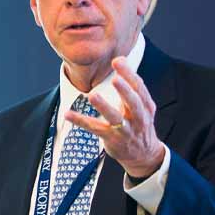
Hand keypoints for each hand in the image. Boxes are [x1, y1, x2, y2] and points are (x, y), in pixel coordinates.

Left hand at [65, 57, 165, 177]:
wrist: (144, 156)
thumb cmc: (139, 124)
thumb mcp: (142, 106)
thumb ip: (130, 84)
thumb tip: (120, 58)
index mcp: (146, 106)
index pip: (139, 88)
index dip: (129, 74)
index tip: (118, 61)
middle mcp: (138, 118)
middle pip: (134, 103)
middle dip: (125, 91)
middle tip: (115, 79)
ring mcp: (125, 130)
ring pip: (115, 118)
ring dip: (104, 107)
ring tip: (92, 96)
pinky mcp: (112, 140)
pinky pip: (95, 129)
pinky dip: (81, 121)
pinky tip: (68, 114)